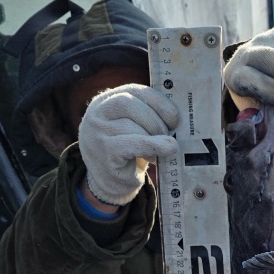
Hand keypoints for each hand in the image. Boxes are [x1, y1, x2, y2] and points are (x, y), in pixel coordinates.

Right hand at [78, 84, 178, 205]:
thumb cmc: (128, 154)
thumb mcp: (135, 129)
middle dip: (155, 120)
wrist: (109, 183)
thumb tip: (177, 116)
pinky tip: (159, 154)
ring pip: (129, 125)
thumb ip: (148, 117)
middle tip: (168, 135)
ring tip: (161, 149)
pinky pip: (131, 144)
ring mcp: (97, 133)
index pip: (133, 90)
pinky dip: (151, 147)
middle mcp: (98, 113)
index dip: (157, 101)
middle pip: (128, 103)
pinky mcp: (105, 152)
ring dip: (153, 137)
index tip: (173, 117)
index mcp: (107, 101)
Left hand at [223, 26, 273, 109]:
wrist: (262, 72)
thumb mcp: (254, 108)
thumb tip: (263, 120)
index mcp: (235, 73)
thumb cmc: (259, 98)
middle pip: (271, 57)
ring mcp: (267, 39)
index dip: (270, 88)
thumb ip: (258, 114)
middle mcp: (248, 50)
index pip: (249, 76)